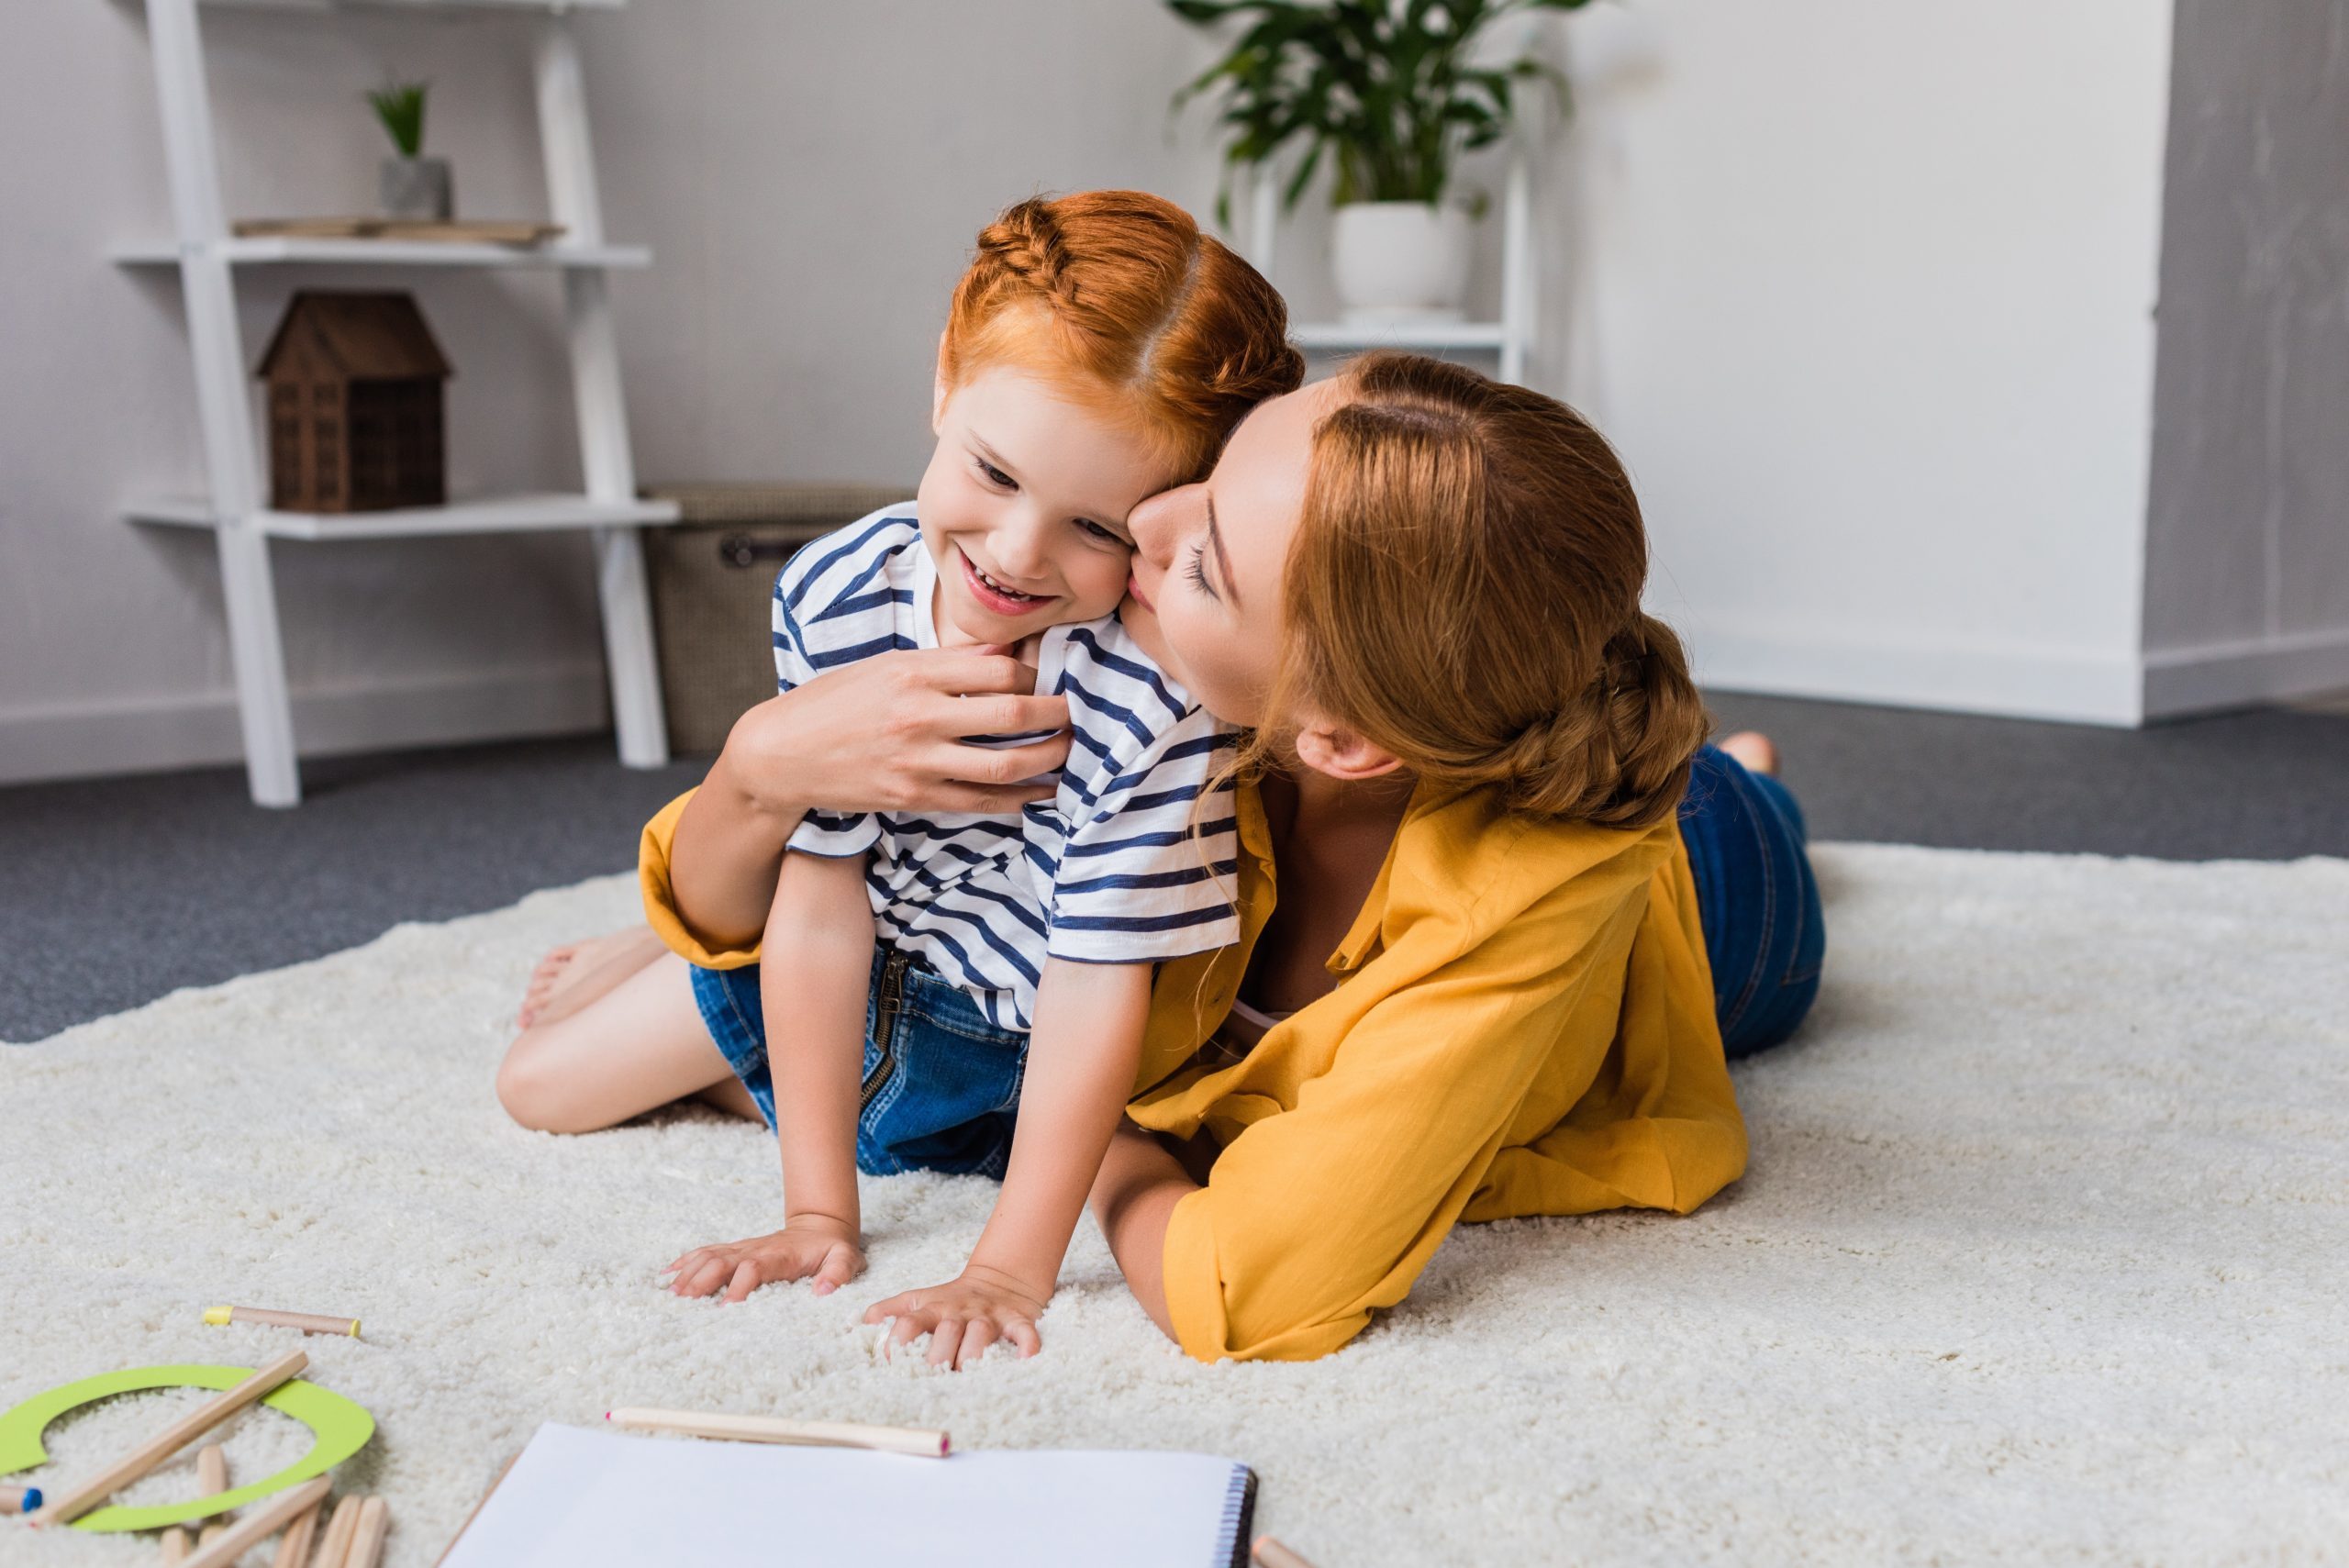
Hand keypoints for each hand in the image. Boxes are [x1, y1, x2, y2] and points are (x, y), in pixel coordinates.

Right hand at [663, 1219, 864, 1303]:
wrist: (821, 1226)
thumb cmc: (832, 1248)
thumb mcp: (846, 1258)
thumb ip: (838, 1273)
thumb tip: (823, 1291)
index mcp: (779, 1256)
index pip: (753, 1269)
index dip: (738, 1287)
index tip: (725, 1309)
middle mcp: (755, 1250)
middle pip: (722, 1262)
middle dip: (702, 1281)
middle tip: (683, 1304)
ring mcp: (742, 1248)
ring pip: (709, 1256)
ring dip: (689, 1273)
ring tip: (670, 1295)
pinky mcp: (735, 1250)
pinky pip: (707, 1252)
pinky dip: (686, 1261)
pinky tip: (667, 1274)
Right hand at [724, 647, 1072, 819]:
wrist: (781, 754)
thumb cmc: (834, 702)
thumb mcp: (885, 666)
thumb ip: (945, 663)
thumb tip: (1004, 656)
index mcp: (913, 674)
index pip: (998, 671)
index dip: (1033, 676)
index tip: (1047, 679)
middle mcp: (919, 716)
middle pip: (1011, 716)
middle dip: (1056, 716)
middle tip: (1075, 713)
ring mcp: (917, 762)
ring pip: (1004, 764)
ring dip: (1047, 760)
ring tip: (1067, 752)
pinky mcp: (913, 797)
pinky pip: (979, 802)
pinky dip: (1018, 799)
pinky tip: (1040, 792)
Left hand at [863, 1264, 1047, 1368]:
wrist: (1000, 1280)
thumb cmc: (952, 1301)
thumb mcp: (918, 1299)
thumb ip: (891, 1311)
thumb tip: (862, 1323)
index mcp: (932, 1309)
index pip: (909, 1322)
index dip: (897, 1343)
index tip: (892, 1365)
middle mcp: (959, 1311)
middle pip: (946, 1331)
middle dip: (937, 1357)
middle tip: (932, 1378)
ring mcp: (989, 1316)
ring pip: (981, 1333)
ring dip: (973, 1356)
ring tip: (967, 1375)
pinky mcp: (1016, 1320)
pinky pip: (1023, 1332)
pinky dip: (1026, 1344)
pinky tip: (1025, 1358)